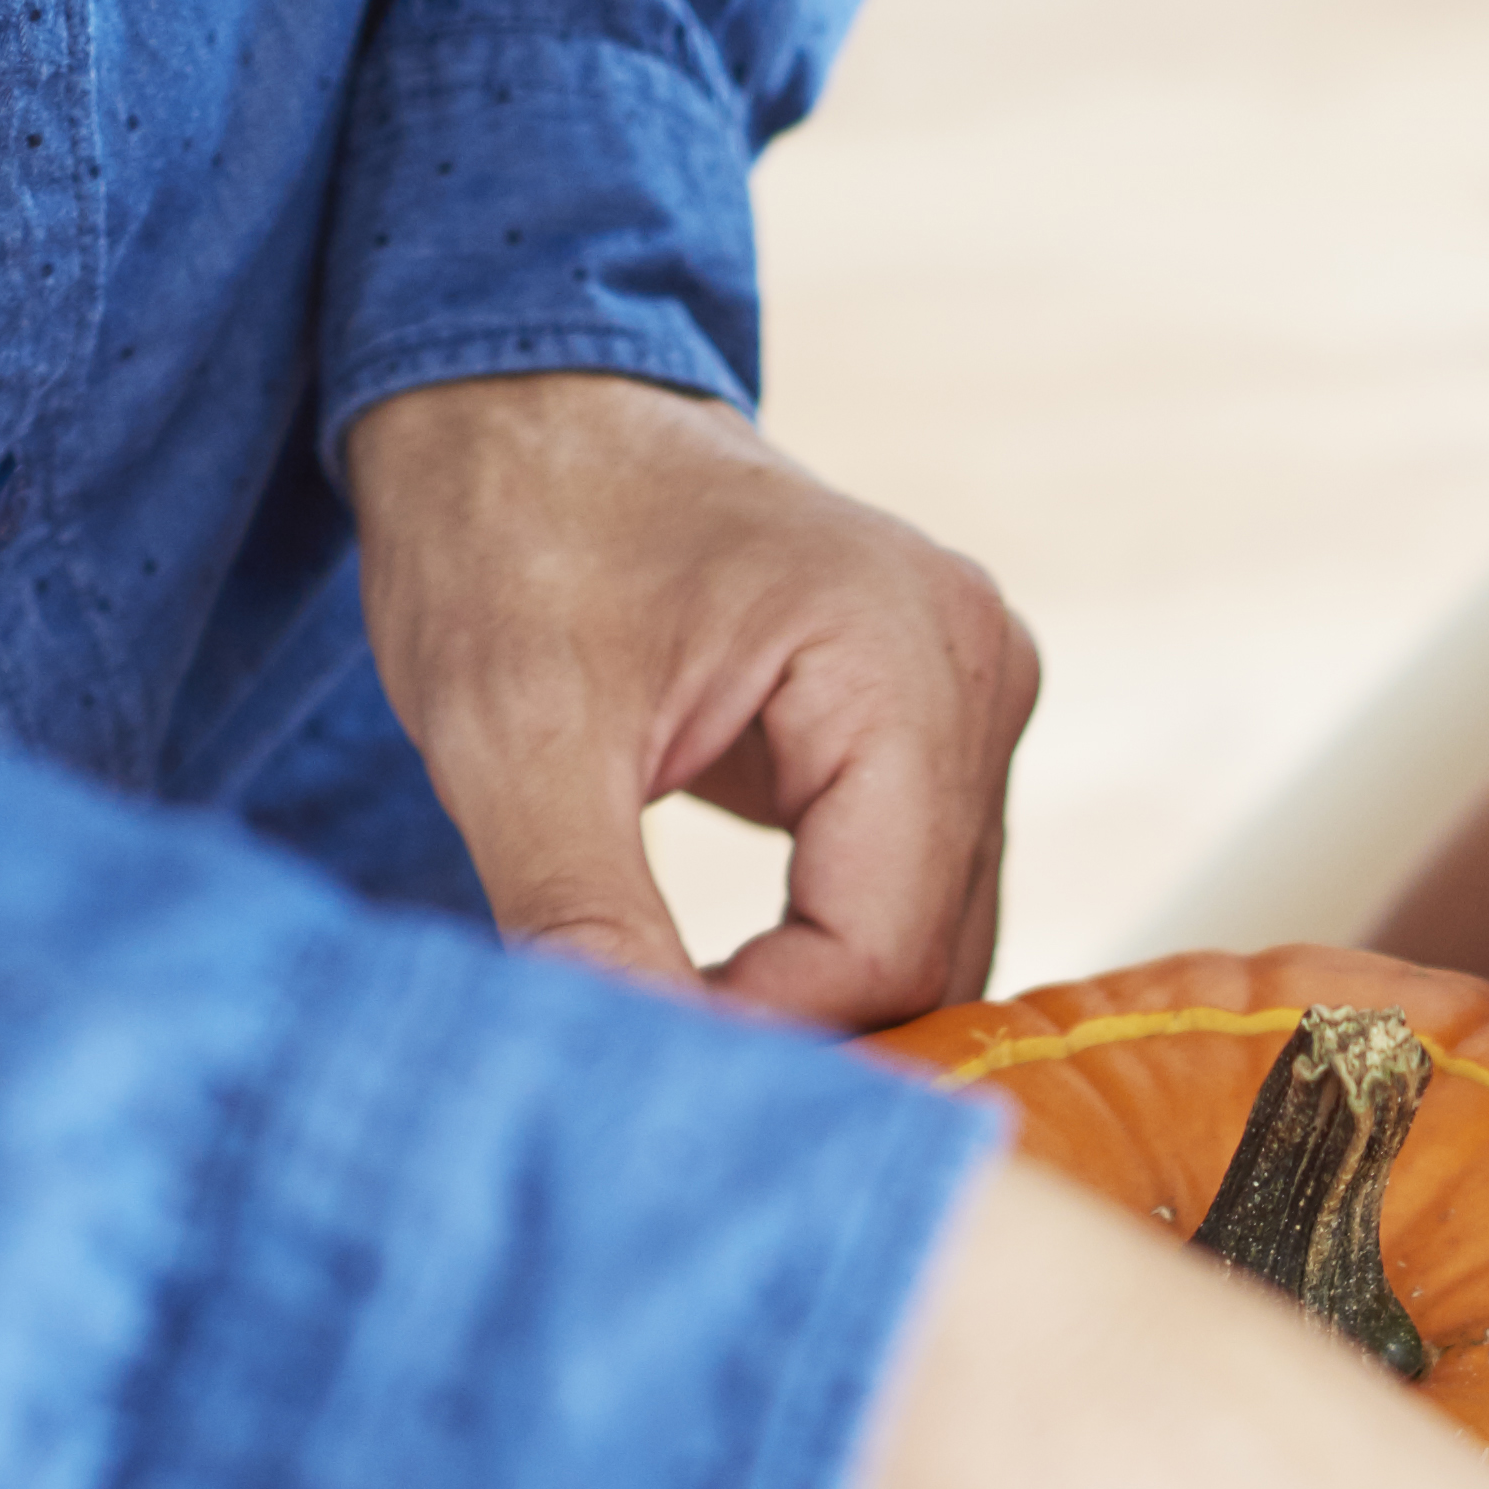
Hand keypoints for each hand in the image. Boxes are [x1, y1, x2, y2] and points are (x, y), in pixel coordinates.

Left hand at [346, 370, 1037, 1026]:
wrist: (515, 403)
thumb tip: (637, 1084)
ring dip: (806, 1005)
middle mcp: (979, 671)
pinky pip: (904, 897)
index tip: (632, 1061)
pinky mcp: (936, 731)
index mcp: (908, 654)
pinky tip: (717, 974)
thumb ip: (582, 919)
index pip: (881, 945)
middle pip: (926, 958)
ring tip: (668, 1017)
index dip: (762, 1035)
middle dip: (792, 1032)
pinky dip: (816, 958)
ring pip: (926, 944)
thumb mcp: (510, 733)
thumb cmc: (510, 528)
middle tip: (644, 1068)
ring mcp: (973, 698)